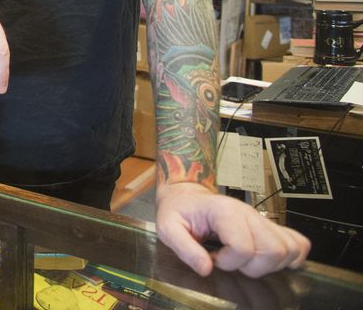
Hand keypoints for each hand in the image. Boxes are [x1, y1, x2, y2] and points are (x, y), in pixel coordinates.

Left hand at [155, 182, 310, 276]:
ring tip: (246, 260)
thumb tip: (206, 269)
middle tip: (232, 261)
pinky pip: (298, 243)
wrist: (186, 196)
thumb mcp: (168, 228)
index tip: (214, 257)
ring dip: (270, 265)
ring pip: (289, 249)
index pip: (244, 247)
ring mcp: (262, 220)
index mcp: (224, 212)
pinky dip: (291, 257)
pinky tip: (267, 260)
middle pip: (274, 250)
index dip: (229, 262)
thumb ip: (185, 249)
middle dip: (253, 267)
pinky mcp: (270, 226)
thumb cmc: (179, 211)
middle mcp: (249, 213)